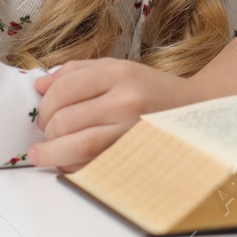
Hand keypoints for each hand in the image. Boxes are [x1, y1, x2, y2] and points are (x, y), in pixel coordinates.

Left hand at [29, 59, 215, 171]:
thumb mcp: (119, 68)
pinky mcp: (135, 157)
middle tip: (47, 131)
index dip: (45, 103)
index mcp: (121, 73)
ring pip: (75, 145)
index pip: (64, 88)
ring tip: (44, 152)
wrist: (197, 112)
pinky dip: (70, 167)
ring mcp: (132, 131)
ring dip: (50, 152)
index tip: (42, 112)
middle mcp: (127, 101)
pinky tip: (67, 162)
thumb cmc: (153, 91)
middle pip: (65, 119)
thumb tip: (40, 86)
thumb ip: (77, 72)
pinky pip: (91, 166)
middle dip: (46, 129)